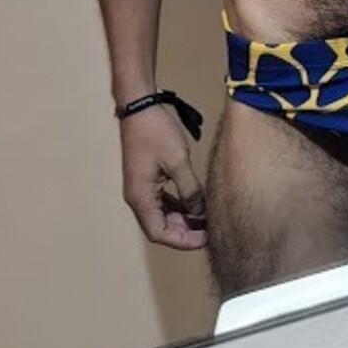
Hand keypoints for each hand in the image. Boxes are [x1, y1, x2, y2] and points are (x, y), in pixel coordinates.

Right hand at [120, 107, 207, 250]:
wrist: (139, 107)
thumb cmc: (156, 133)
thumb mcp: (178, 161)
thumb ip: (190, 190)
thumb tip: (200, 212)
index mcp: (140, 198)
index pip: (159, 233)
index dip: (182, 241)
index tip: (204, 239)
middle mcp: (138, 198)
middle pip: (160, 227)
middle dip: (185, 231)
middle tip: (210, 230)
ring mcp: (141, 188)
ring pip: (162, 215)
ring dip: (182, 219)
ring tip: (206, 219)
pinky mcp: (147, 179)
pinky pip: (162, 201)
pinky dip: (178, 205)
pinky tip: (196, 203)